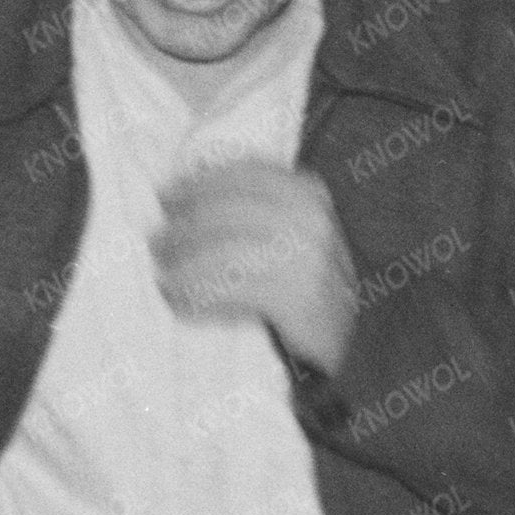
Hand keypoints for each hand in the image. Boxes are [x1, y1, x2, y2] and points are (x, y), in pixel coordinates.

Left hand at [151, 159, 359, 371]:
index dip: (198, 184)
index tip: (166, 196)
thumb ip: (259, 207)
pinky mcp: (295, 297)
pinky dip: (199, 298)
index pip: (242, 176)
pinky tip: (182, 304)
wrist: (358, 338)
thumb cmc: (314, 283)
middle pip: (226, 211)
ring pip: (223, 251)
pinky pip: (230, 291)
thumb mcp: (299, 232)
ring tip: (164, 277)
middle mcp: (309, 220)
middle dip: (183, 227)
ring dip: (184, 265)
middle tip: (156, 243)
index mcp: (308, 193)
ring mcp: (305, 258)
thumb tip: (186, 194)